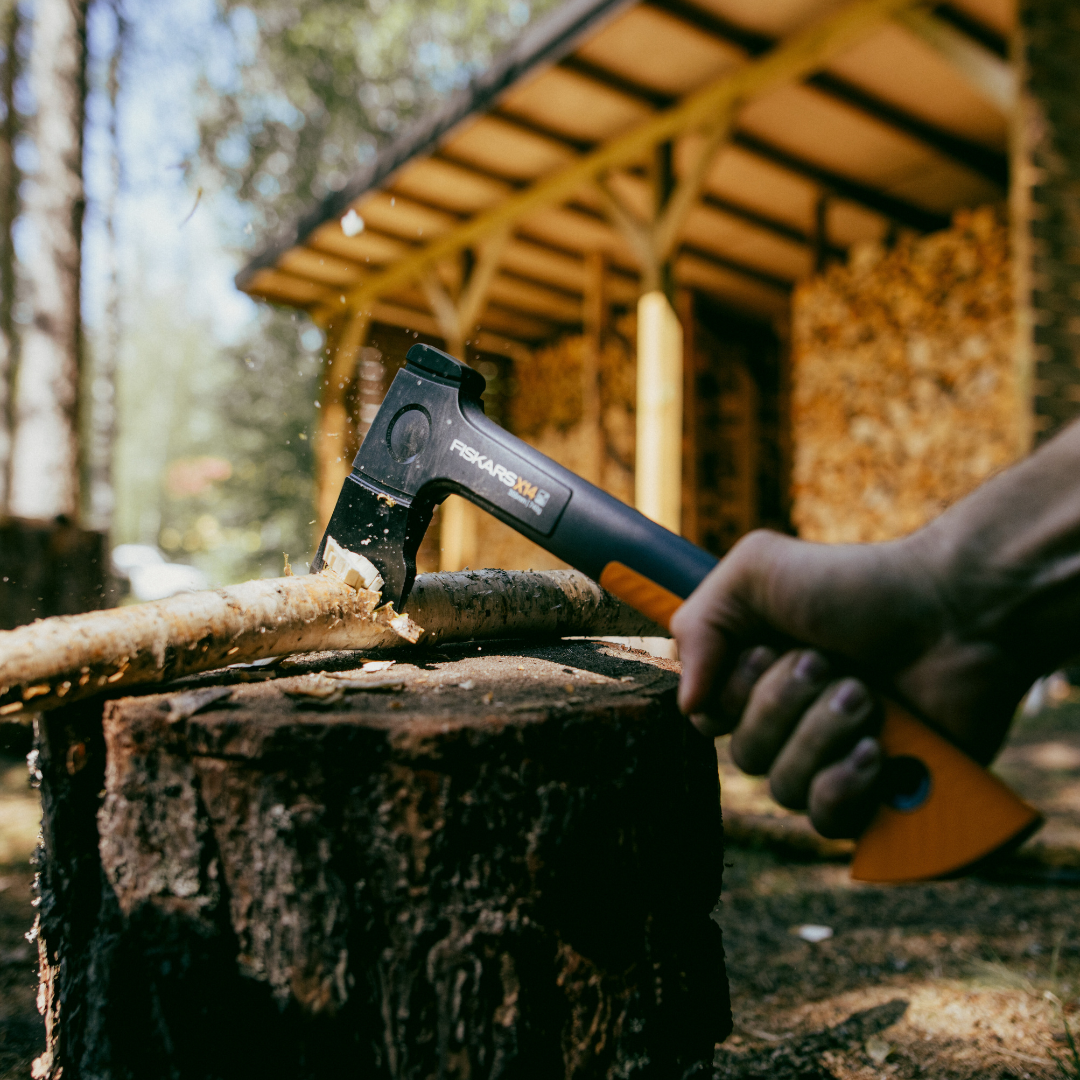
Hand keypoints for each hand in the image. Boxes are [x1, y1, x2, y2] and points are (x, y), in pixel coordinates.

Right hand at [670, 528, 1033, 838]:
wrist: (955, 613)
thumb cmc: (858, 585)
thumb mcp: (755, 571)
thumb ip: (698, 625)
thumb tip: (690, 706)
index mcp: (756, 675)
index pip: (706, 719)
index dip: (731, 694)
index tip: (767, 651)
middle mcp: (789, 721)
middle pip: (744, 756)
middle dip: (784, 705)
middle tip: (831, 663)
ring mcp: (833, 760)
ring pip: (784, 789)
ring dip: (821, 735)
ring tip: (867, 696)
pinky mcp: (878, 795)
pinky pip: (830, 825)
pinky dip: (844, 787)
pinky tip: (874, 752)